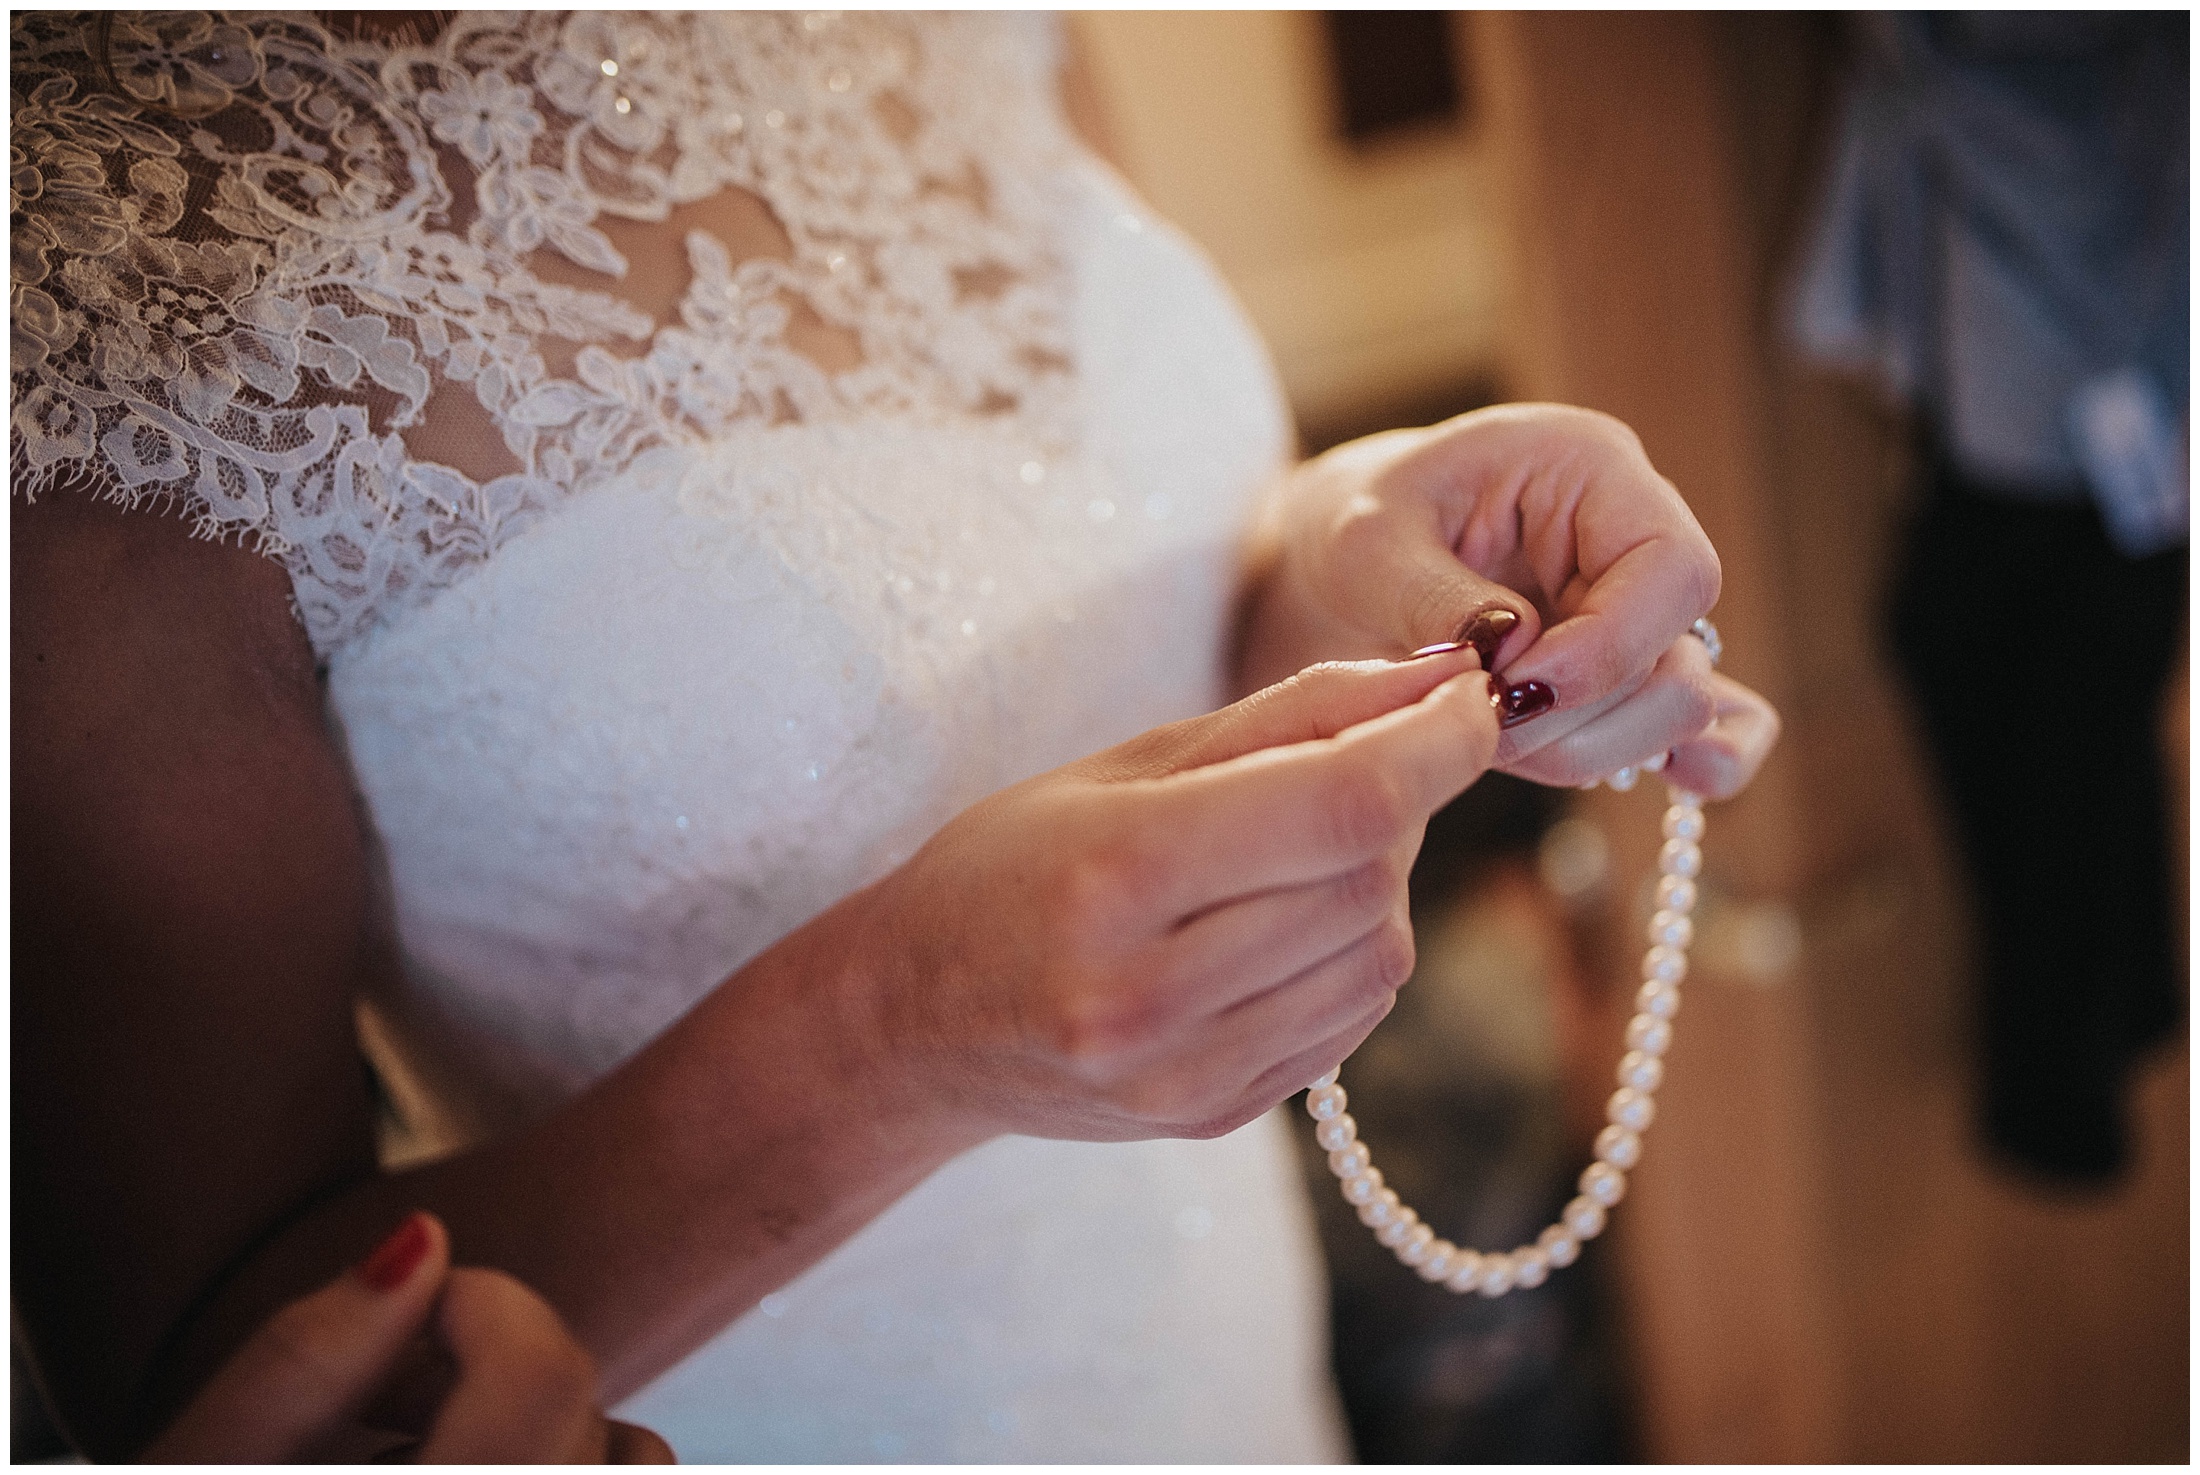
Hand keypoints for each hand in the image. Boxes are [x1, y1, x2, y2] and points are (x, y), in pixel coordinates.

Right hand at [144, 1211, 673, 1462]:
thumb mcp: (206, 1456)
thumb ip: (311, 1351)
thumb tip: (426, 1242)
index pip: (543, 1382)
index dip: (486, 1307)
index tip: (414, 1306)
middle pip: (581, 1413)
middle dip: (496, 1367)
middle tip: (389, 1400)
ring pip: (628, 1461)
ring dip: (549, 1427)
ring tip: (430, 1445)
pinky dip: (562, 1464)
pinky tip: (462, 1473)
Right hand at [845, 646, 1498, 1142]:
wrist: (914, 1023)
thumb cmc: (1009, 864)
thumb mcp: (1124, 766)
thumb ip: (1285, 718)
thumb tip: (1435, 679)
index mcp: (1116, 875)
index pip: (1341, 804)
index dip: (1434, 742)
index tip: (1474, 695)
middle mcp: (1150, 994)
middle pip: (1369, 880)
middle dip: (1398, 802)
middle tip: (1358, 761)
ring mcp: (1184, 1073)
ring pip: (1379, 957)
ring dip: (1378, 881)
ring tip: (1300, 848)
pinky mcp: (1213, 1115)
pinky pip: (1351, 1019)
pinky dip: (1350, 950)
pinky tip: (1282, 921)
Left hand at [1258, 403, 1777, 798]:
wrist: (1344, 561)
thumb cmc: (1356, 525)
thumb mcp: (1367, 542)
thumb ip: (1436, 595)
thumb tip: (1515, 650)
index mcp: (1592, 469)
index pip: (1670, 568)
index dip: (1607, 648)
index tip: (1512, 690)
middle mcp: (1637, 537)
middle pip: (1678, 657)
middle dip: (1577, 717)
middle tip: (1477, 723)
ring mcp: (1643, 611)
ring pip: (1677, 711)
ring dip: (1583, 750)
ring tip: (1484, 737)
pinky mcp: (1632, 672)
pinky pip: (1713, 725)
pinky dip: (1693, 767)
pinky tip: (1660, 783)